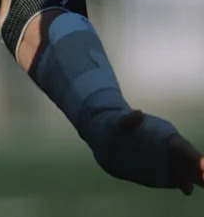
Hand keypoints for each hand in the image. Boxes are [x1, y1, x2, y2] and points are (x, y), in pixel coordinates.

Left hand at [85, 109, 203, 192]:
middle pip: (191, 163)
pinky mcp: (164, 174)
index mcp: (168, 137)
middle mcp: (173, 152)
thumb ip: (129, 120)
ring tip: (198, 185)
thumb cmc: (120, 127)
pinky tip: (187, 190)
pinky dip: (185, 185)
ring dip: (197, 179)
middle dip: (200, 170)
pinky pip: (179, 181)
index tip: (202, 164)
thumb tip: (137, 113)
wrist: (109, 140)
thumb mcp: (121, 122)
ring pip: (188, 173)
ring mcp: (170, 164)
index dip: (194, 157)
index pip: (184, 148)